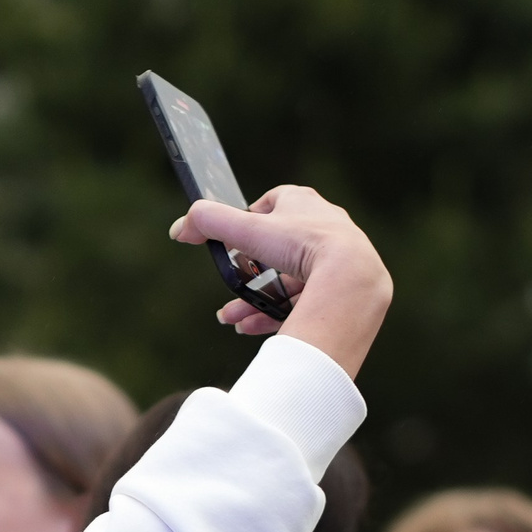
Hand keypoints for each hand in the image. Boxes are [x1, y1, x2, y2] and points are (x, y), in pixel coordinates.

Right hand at [171, 184, 392, 376]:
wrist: (352, 279)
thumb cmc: (304, 245)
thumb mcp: (248, 230)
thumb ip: (209, 223)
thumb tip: (179, 228)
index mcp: (305, 204)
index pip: (274, 202)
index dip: (251, 220)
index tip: (234, 240)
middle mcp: (325, 227)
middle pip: (279, 247)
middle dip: (250, 271)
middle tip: (231, 287)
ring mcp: (337, 260)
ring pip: (290, 281)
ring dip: (258, 299)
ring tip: (233, 318)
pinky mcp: (343, 289)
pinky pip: (304, 303)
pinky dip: (277, 314)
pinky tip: (254, 328)